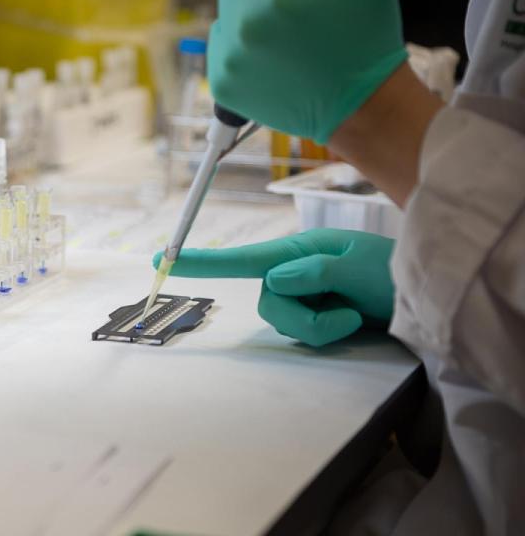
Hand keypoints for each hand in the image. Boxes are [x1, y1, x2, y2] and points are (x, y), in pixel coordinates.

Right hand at [153, 229, 394, 346]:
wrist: (422, 293)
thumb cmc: (392, 271)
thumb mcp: (360, 266)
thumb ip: (317, 272)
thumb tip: (276, 280)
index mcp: (297, 250)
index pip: (242, 258)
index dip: (200, 262)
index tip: (162, 260)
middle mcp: (291, 272)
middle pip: (267, 303)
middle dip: (304, 318)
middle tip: (345, 315)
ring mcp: (300, 296)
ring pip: (283, 322)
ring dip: (320, 327)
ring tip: (353, 314)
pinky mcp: (310, 316)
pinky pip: (302, 335)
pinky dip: (329, 333)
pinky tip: (352, 320)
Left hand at [209, 0, 407, 143]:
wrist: (361, 107)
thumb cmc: (367, 39)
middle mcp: (242, 28)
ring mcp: (227, 60)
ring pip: (226, 12)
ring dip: (250, 12)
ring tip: (285, 29)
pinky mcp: (222, 84)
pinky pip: (221, 45)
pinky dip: (240, 44)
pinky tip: (272, 52)